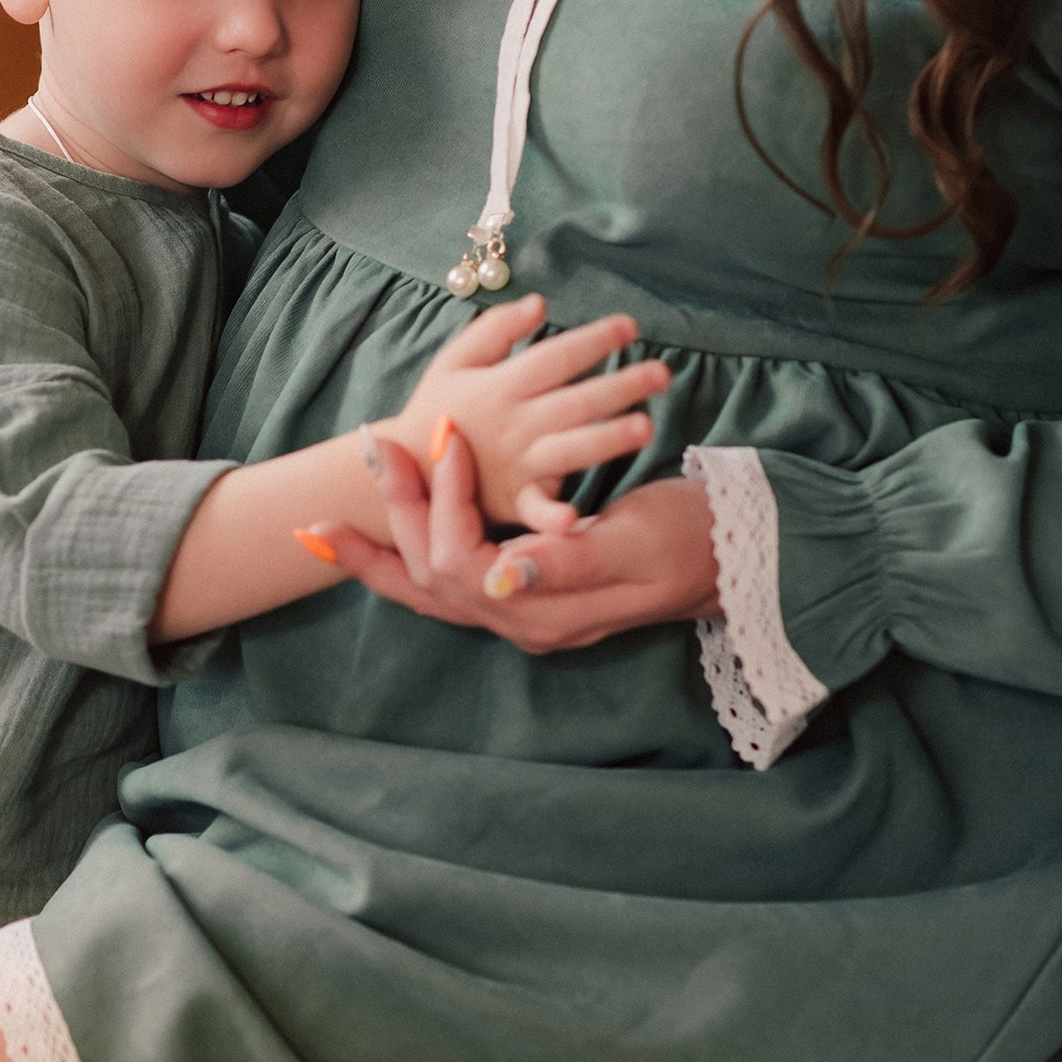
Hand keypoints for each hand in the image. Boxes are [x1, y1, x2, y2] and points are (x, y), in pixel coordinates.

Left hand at [316, 426, 720, 651]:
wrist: (732, 560)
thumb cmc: (691, 541)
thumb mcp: (636, 544)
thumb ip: (568, 561)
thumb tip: (502, 572)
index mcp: (545, 614)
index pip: (461, 561)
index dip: (443, 500)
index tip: (448, 436)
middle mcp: (522, 624)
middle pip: (429, 579)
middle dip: (394, 514)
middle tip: (375, 446)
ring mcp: (520, 617)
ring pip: (427, 590)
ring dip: (384, 546)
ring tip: (330, 517)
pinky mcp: (522, 598)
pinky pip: (448, 585)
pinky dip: (405, 563)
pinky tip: (375, 543)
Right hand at [381, 294, 669, 534]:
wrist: (405, 469)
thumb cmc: (437, 409)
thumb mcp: (453, 360)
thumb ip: (494, 329)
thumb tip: (539, 303)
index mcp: (500, 386)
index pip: (555, 358)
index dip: (592, 341)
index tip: (630, 326)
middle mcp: (513, 424)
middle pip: (573, 403)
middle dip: (619, 387)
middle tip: (662, 374)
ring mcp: (516, 465)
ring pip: (569, 451)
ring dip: (606, 440)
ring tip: (646, 427)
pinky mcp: (514, 501)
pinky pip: (535, 512)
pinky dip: (552, 519)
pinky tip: (577, 519)